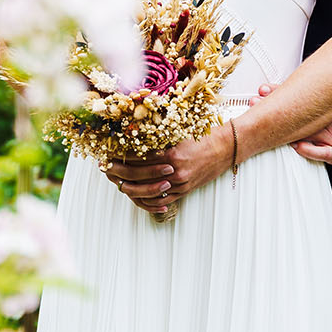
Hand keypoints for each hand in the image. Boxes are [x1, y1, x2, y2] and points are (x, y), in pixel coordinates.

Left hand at [105, 127, 235, 217]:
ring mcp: (180, 183)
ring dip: (130, 187)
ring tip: (117, 181)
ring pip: (148, 191)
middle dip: (120, 172)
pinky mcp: (185, 191)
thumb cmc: (202, 135)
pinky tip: (136, 194)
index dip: (121, 156)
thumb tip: (133, 132)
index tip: (109, 152)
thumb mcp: (179, 132)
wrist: (225, 148)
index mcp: (171, 154)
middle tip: (106, 166)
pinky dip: (147, 199)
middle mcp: (174, 171)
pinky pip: (161, 200)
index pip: (138, 158)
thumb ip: (158, 135)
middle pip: (139, 176)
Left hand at [252, 81, 331, 167]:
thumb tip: (302, 87)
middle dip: (275, 108)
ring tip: (268, 124)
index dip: (280, 93)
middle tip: (255, 102)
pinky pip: (322, 153)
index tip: (263, 89)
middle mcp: (328, 121)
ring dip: (286, 129)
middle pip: (297, 114)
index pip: (300, 98)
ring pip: (306, 132)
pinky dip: (309, 150)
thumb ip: (323, 97)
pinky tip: (297, 147)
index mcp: (327, 108)